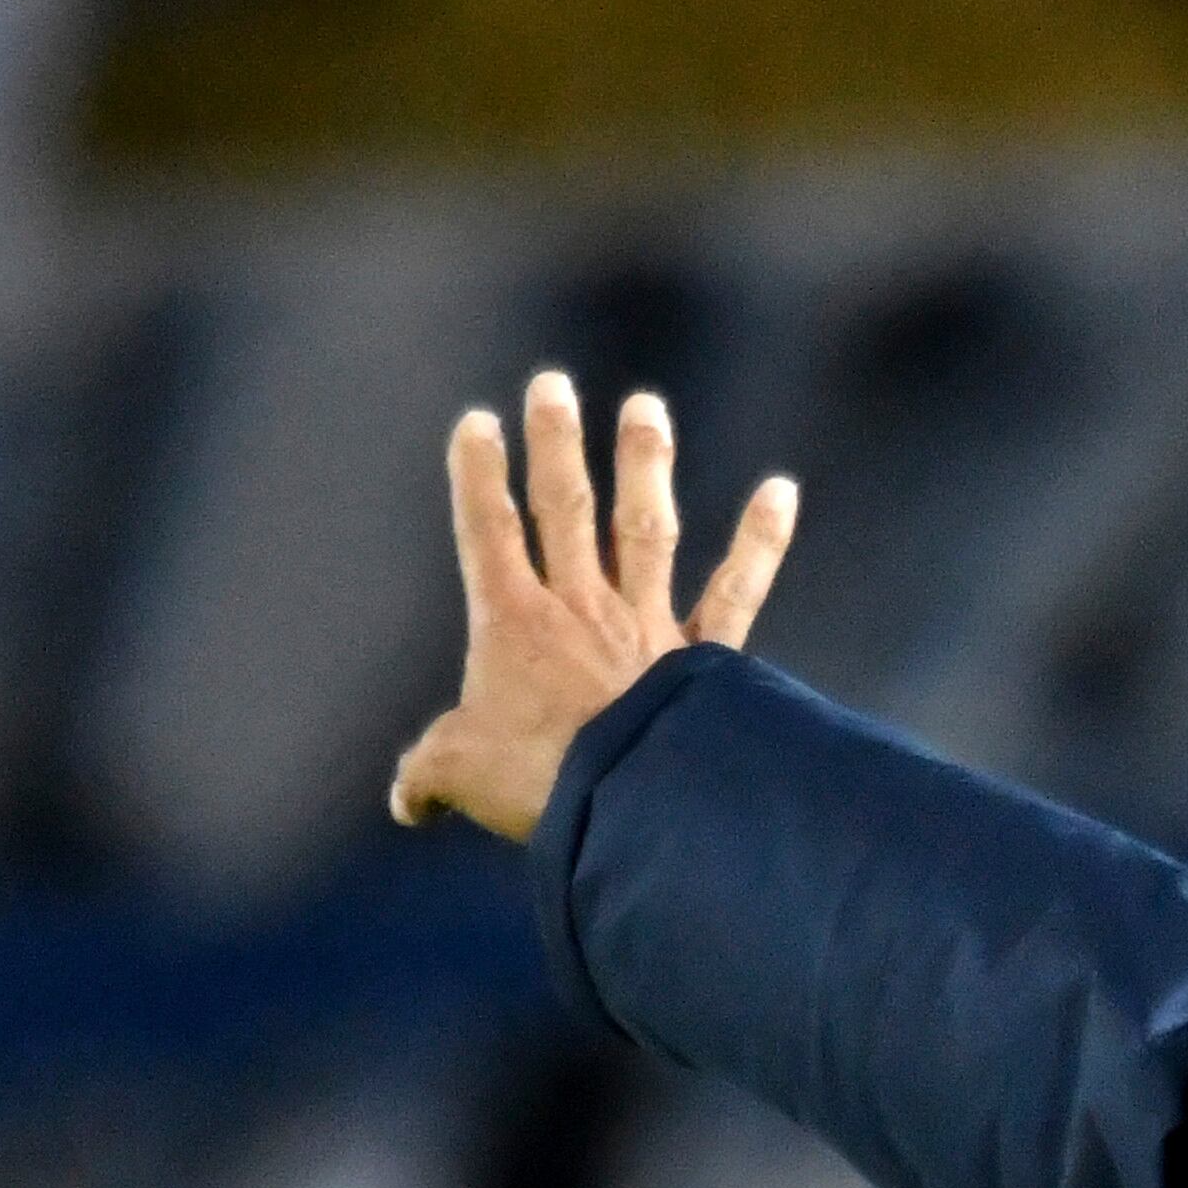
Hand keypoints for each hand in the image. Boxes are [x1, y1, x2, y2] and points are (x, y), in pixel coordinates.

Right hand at [390, 370, 797, 841]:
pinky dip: (761, 542)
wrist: (629, 801)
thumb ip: (430, 774)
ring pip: (643, 527)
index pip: (488, 530)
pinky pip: (738, 588)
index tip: (478, 422)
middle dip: (556, 445)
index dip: (479, 476)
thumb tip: (406, 802)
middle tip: (553, 384)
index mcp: (513, 621)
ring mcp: (646, 622)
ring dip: (643, 464)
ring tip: (645, 406)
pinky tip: (781, 492)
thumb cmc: (539, 780)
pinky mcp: (704, 654)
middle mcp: (581, 605)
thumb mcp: (461, 773)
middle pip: (564, 508)